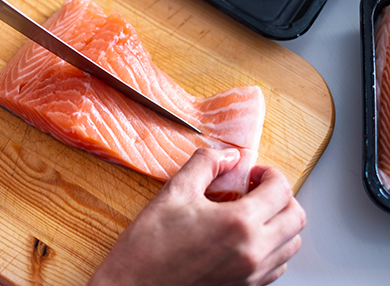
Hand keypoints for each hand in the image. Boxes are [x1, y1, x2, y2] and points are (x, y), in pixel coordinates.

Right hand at [88, 148, 305, 285]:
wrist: (134, 285)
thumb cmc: (149, 245)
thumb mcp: (174, 192)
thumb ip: (205, 165)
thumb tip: (227, 156)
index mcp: (238, 224)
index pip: (280, 191)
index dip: (270, 174)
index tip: (253, 172)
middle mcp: (253, 252)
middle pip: (296, 218)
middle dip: (281, 196)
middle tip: (257, 188)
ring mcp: (251, 274)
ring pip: (291, 244)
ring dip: (280, 222)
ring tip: (253, 212)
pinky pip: (277, 265)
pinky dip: (272, 247)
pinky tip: (246, 237)